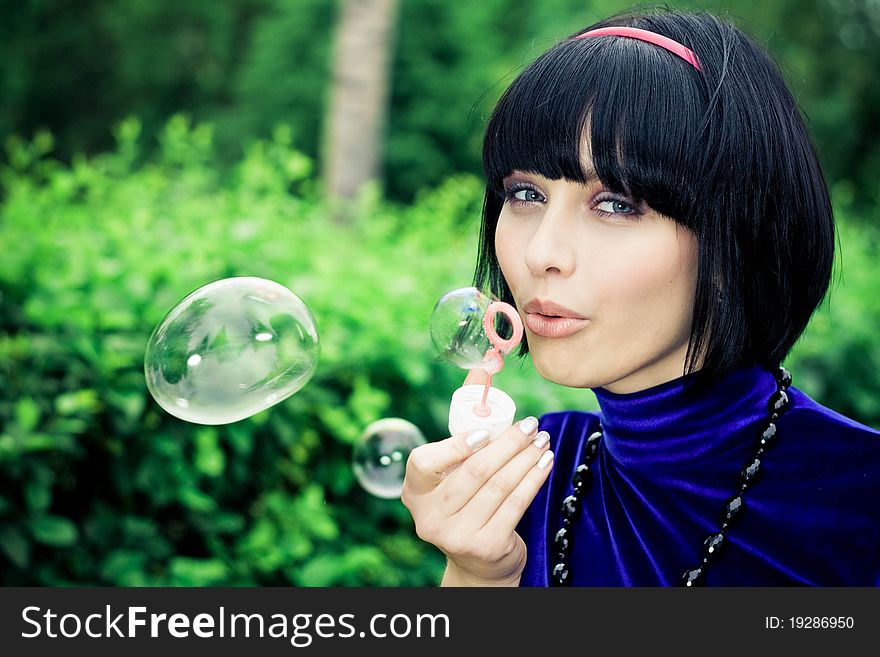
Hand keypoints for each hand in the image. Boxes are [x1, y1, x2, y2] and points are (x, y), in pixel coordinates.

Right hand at [400, 369, 553, 585]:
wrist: (478, 560)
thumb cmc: (466, 497)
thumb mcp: (455, 465)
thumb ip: (465, 417)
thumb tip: (485, 365)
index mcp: (415, 492)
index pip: (424, 463)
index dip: (454, 445)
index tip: (484, 430)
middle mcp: (429, 517)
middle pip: (473, 472)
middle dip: (507, 444)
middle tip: (531, 424)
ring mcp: (456, 535)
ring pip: (499, 486)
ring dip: (526, 458)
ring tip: (542, 439)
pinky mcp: (486, 546)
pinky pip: (516, 504)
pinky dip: (534, 479)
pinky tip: (545, 462)